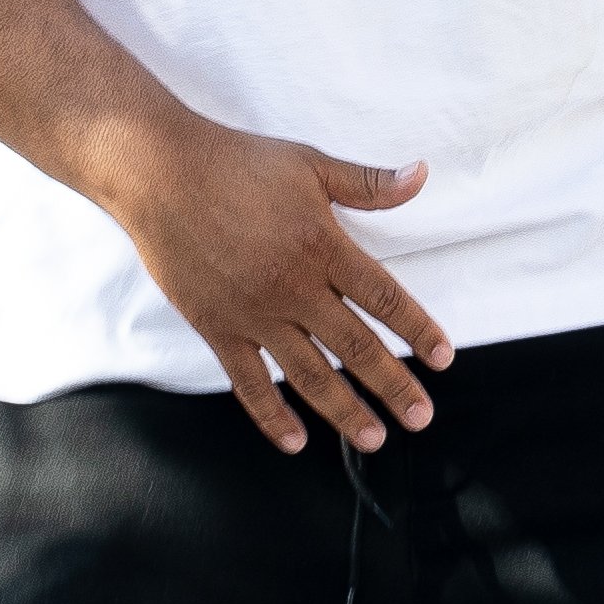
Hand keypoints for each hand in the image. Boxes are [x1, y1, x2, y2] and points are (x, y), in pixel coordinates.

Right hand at [108, 114, 452, 450]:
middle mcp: (294, 288)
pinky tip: (296, 441)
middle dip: (394, 386)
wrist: (159, 174)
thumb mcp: (309, 164)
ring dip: (345, 411)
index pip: (384, 297)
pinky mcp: (218, 328)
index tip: (444, 358)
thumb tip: (421, 176)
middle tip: (420, 417)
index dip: (418, 330)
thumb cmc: (236, 163)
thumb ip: (367, 183)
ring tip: (373, 438)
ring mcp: (254, 314)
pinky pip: (250, 383)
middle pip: (356, 347)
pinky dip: (272, 416)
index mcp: (323, 246)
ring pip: (310, 375)